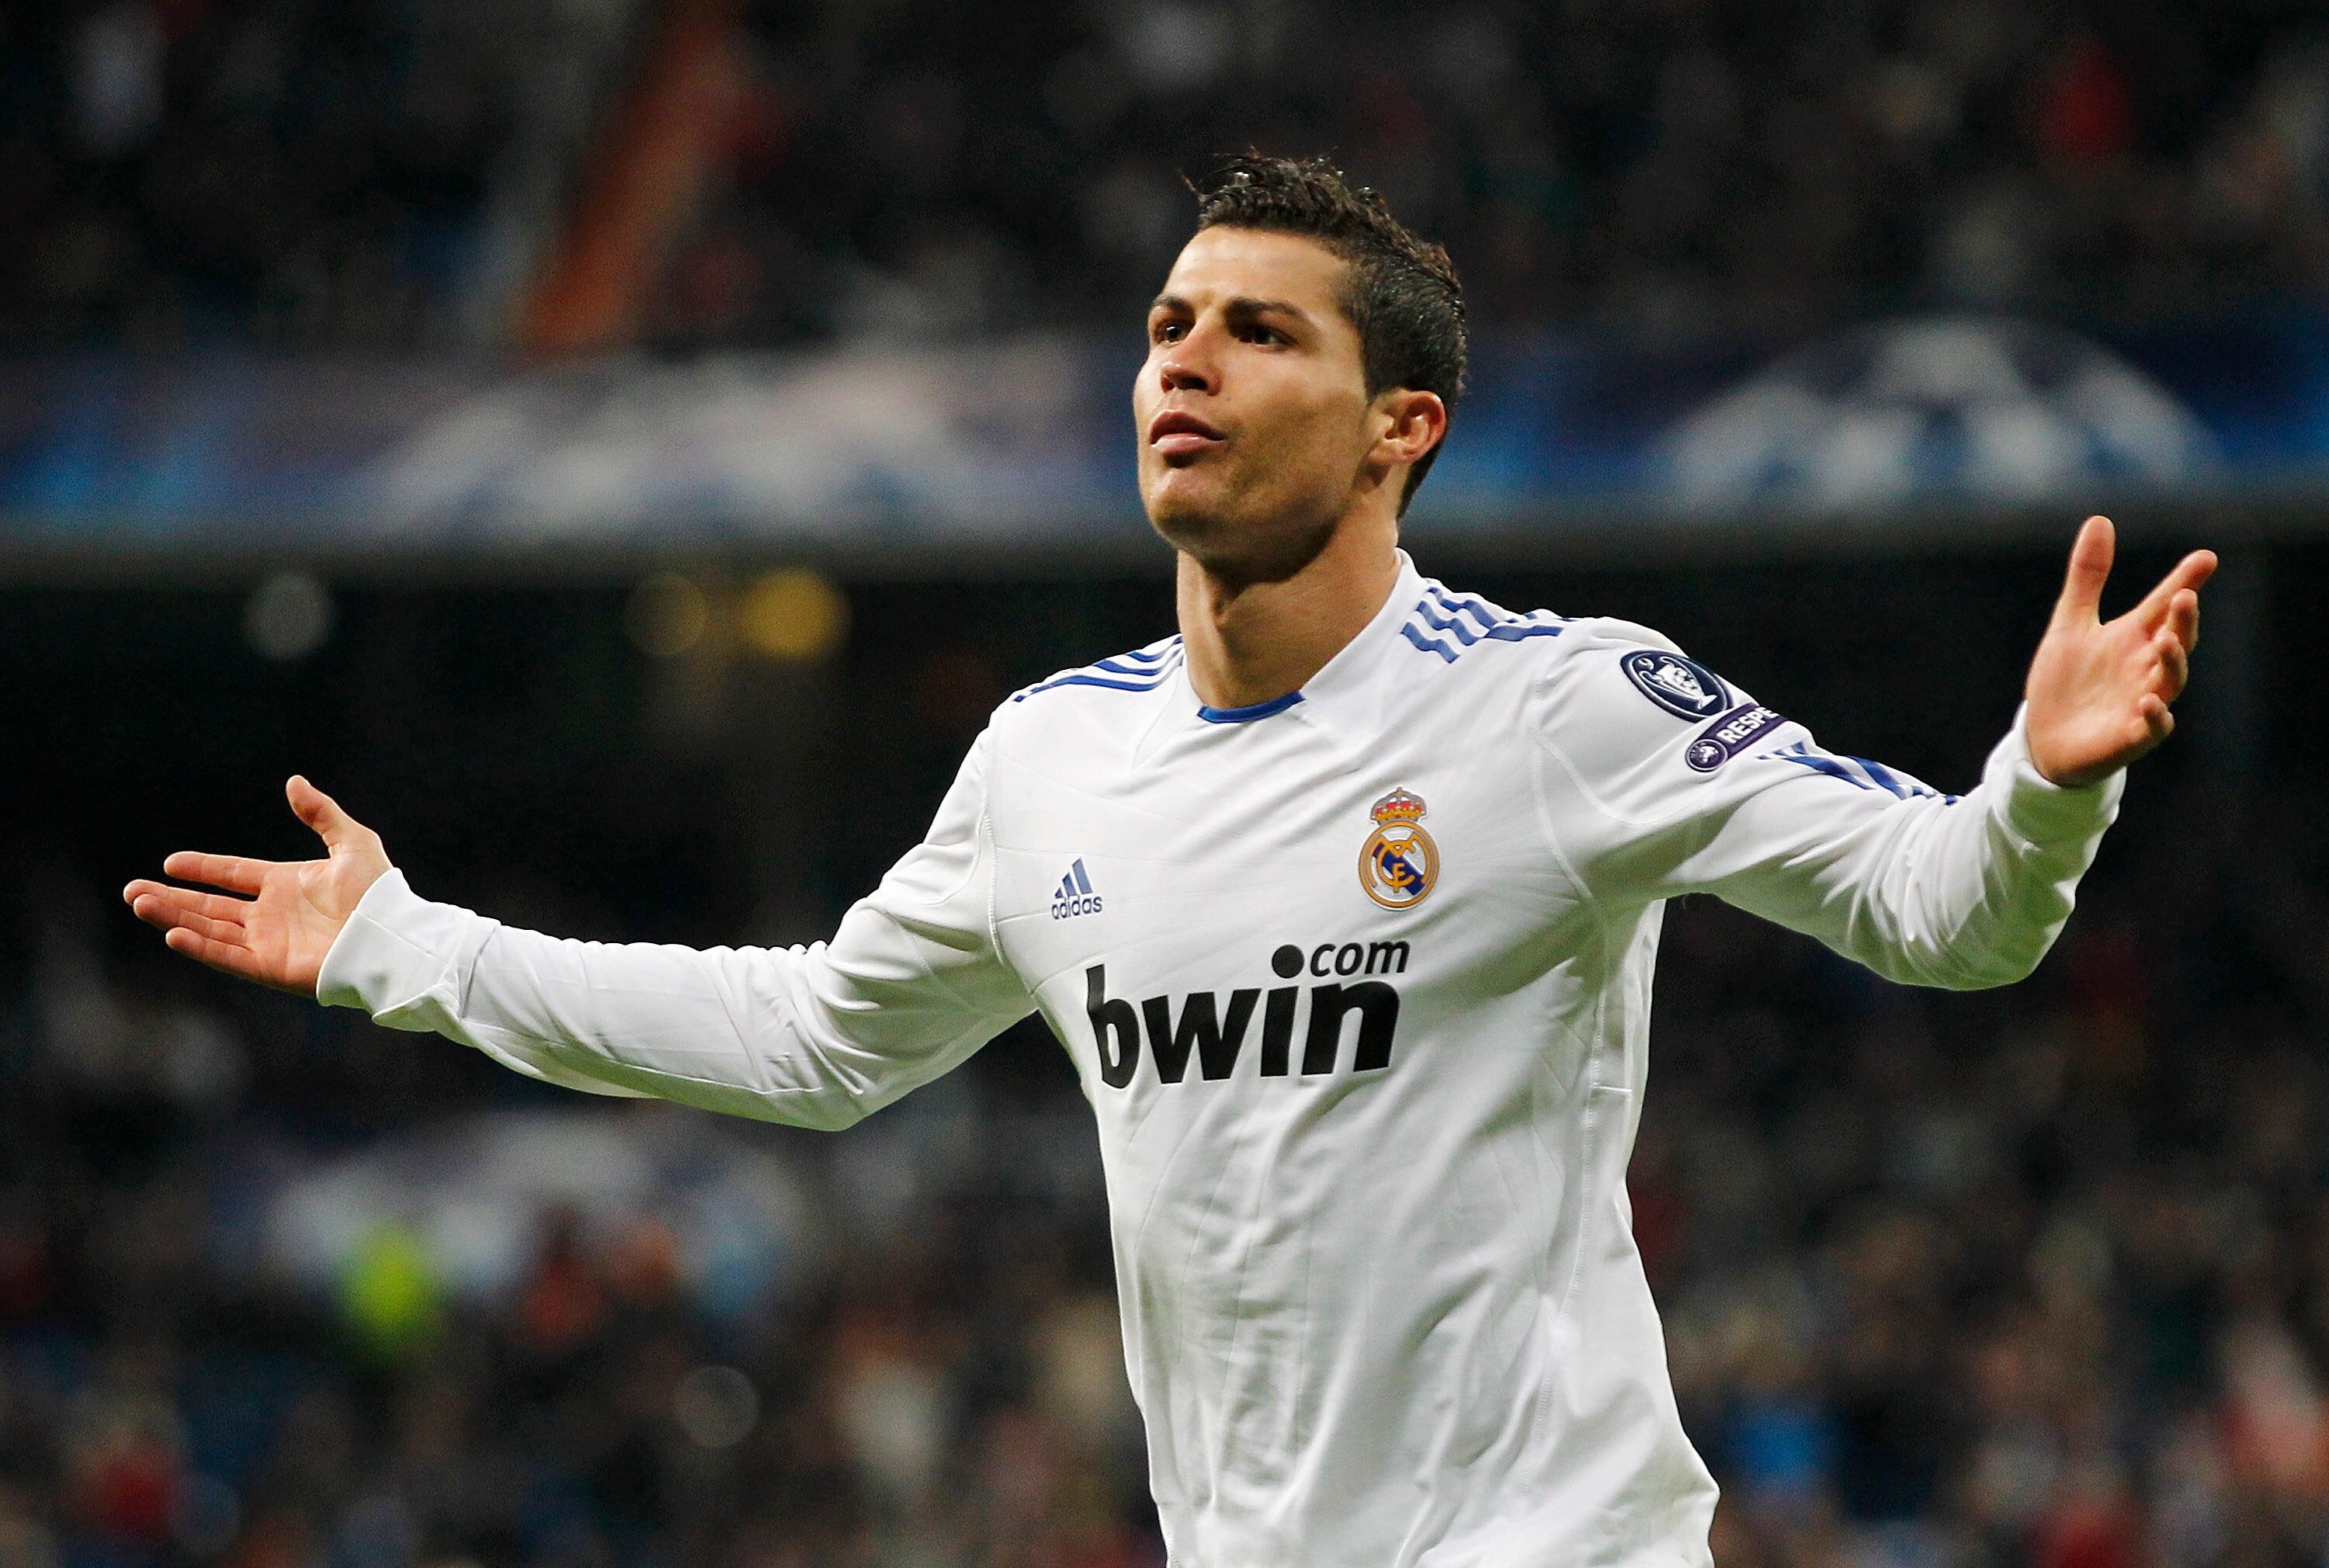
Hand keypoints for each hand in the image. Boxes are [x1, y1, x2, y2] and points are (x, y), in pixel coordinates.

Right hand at [123, 776, 391, 995]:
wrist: (393, 935)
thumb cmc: (379, 893)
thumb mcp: (352, 842)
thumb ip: (321, 814)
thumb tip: (294, 782)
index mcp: (285, 884)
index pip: (232, 874)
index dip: (202, 868)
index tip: (170, 862)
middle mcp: (271, 915)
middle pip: (210, 906)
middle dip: (171, 899)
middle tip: (133, 891)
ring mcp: (268, 942)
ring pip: (210, 929)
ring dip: (174, 918)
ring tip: (140, 904)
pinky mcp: (271, 968)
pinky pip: (228, 956)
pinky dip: (201, 947)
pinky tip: (174, 934)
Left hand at [2024, 516, 2215, 788]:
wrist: (2043, 738)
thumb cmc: (2064, 682)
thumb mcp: (2070, 623)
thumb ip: (2087, 577)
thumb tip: (2100, 519)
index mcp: (2133, 638)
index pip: (2164, 605)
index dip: (2184, 581)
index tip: (2205, 558)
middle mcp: (2144, 667)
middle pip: (2176, 640)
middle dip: (2183, 620)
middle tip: (2185, 596)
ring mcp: (2142, 701)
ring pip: (2170, 680)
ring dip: (2172, 661)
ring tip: (2165, 639)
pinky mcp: (2130, 736)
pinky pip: (2152, 727)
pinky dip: (2155, 715)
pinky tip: (2149, 701)